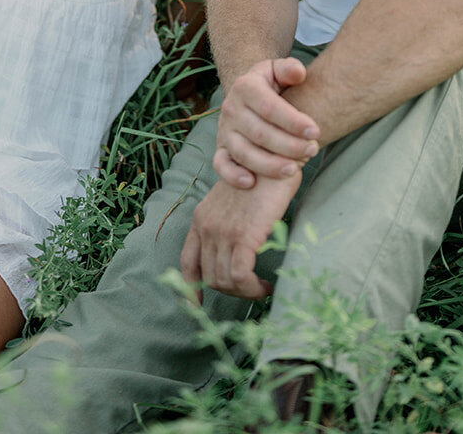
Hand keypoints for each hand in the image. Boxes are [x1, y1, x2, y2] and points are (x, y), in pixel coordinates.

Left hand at [180, 171, 299, 300]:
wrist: (275, 157)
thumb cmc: (261, 178)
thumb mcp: (234, 202)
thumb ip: (227, 224)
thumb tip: (234, 254)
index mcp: (201, 218)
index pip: (187, 261)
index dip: (190, 288)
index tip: (198, 304)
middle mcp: (206, 226)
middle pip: (210, 277)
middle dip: (231, 290)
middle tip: (252, 288)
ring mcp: (222, 231)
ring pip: (225, 281)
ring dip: (245, 292)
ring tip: (261, 287)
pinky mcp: (243, 236)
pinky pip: (240, 277)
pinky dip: (252, 288)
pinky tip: (265, 285)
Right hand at [213, 58, 319, 188]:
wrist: (247, 96)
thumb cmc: (270, 85)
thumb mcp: (278, 71)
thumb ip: (290, 68)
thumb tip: (299, 73)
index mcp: (245, 86)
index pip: (269, 107)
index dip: (293, 121)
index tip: (315, 131)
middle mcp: (231, 109)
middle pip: (259, 133)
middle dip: (288, 145)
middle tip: (313, 150)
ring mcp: (224, 131)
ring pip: (243, 152)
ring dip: (269, 165)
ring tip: (295, 169)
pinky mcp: (221, 149)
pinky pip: (220, 165)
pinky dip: (232, 175)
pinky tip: (251, 183)